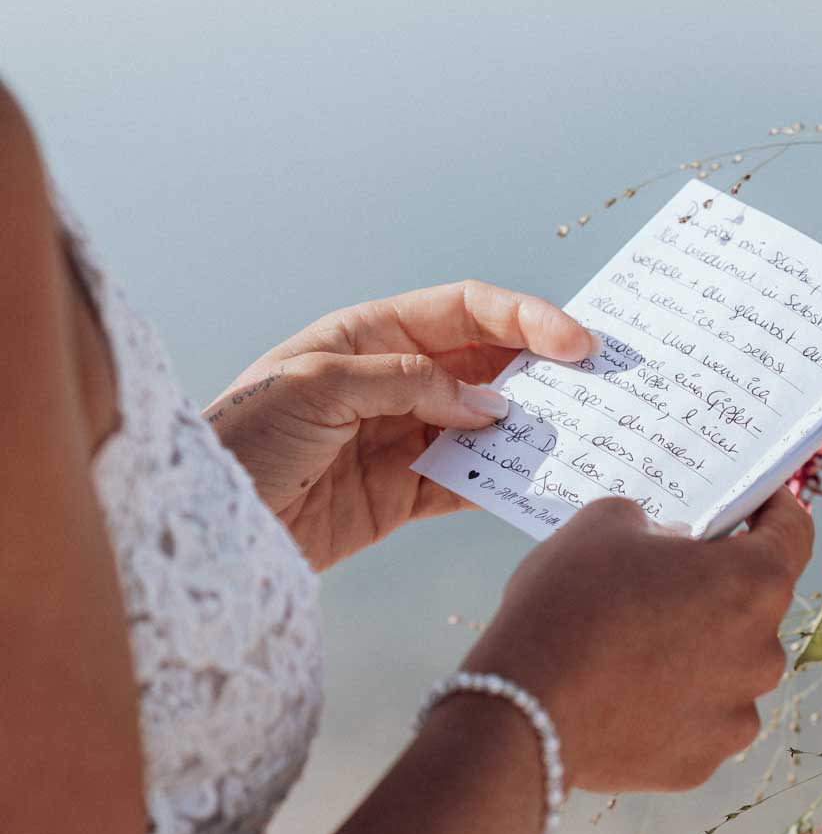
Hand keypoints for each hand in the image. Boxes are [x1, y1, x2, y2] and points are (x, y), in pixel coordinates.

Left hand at [205, 282, 595, 570]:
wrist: (208, 521)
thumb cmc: (246, 435)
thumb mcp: (319, 387)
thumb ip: (408, 384)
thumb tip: (486, 404)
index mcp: (373, 334)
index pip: (465, 312)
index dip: (525, 319)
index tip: (576, 344)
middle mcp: (396, 380)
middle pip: (488, 364)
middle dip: (543, 372)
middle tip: (601, 388)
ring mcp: (403, 438)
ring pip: (486, 425)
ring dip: (530, 430)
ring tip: (579, 438)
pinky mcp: (402, 496)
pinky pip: (466, 482)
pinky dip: (502, 482)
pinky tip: (536, 483)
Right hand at [467, 488, 814, 795]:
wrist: (522, 713)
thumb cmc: (567, 604)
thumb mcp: (602, 525)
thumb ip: (651, 523)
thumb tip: (664, 545)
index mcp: (751, 583)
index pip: (792, 534)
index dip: (775, 510)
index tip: (756, 504)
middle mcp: (761, 653)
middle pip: (754, 606)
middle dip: (717, 588)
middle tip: (661, 579)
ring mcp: (734, 715)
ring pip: (728, 667)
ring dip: (696, 650)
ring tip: (632, 644)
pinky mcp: (701, 762)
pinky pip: (698, 718)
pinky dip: (672, 703)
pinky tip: (622, 693)